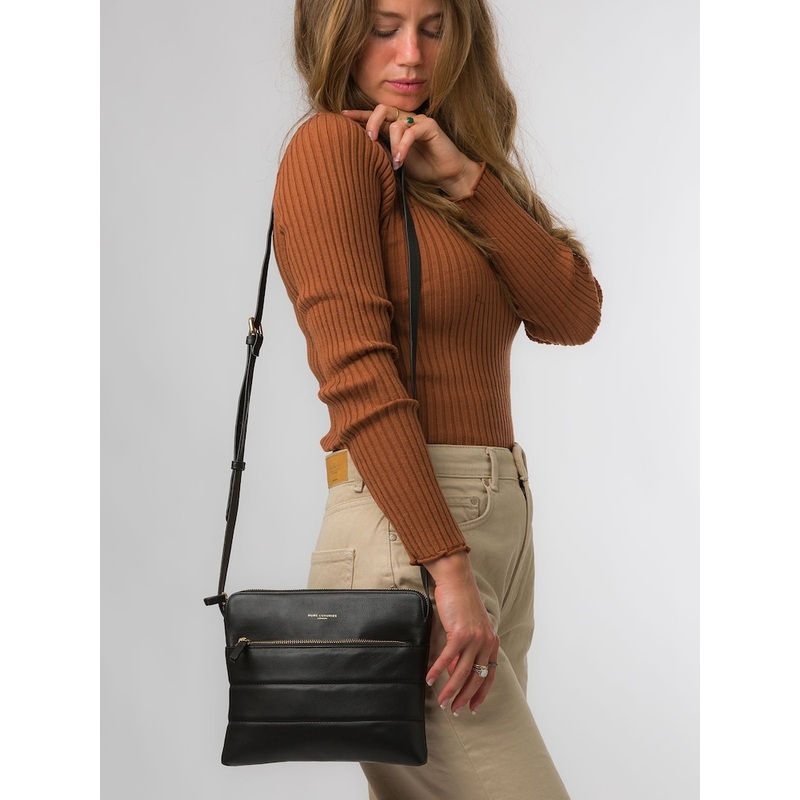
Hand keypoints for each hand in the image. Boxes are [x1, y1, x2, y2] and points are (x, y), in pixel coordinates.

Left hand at [342, 106, 481, 197]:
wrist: (446, 176)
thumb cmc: (422, 169)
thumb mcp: (395, 161)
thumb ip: (381, 152)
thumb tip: (360, 153)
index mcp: (394, 126)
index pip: (374, 116)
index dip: (358, 115)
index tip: (342, 116)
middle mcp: (405, 120)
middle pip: (382, 109)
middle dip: (371, 122)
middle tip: (368, 139)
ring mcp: (418, 121)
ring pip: (396, 122)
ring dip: (392, 144)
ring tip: (394, 163)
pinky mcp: (430, 126)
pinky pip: (411, 131)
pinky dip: (403, 146)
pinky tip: (400, 160)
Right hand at [423, 552, 499, 714]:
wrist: (457, 580)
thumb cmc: (461, 602)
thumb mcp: (470, 628)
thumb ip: (467, 649)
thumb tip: (456, 671)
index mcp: (492, 641)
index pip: (490, 675)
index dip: (481, 694)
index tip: (473, 708)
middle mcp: (487, 642)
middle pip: (476, 678)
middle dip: (465, 697)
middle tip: (454, 709)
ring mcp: (475, 638)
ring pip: (462, 672)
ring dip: (451, 690)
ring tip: (442, 701)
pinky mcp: (460, 633)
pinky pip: (447, 658)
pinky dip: (437, 671)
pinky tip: (429, 679)